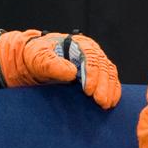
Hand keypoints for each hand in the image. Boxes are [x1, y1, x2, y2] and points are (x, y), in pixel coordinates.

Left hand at [0, 31, 120, 108]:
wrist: (34, 62)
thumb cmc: (36, 56)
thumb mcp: (38, 58)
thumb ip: (52, 64)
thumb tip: (71, 72)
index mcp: (78, 44)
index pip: (90, 57)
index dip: (91, 74)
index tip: (88, 90)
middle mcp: (90, 51)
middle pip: (103, 66)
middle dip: (103, 85)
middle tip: (100, 101)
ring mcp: (94, 62)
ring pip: (109, 73)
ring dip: (110, 89)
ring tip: (106, 104)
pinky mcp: (96, 74)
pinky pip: (110, 80)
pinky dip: (113, 91)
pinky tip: (111, 102)